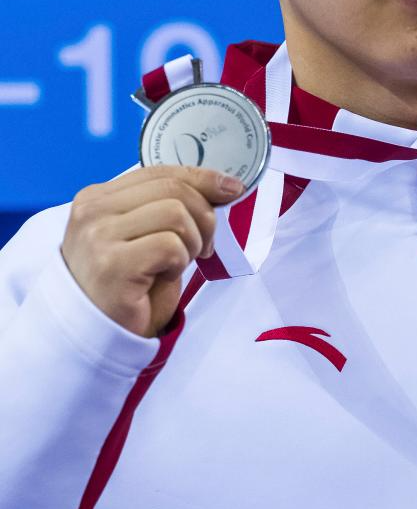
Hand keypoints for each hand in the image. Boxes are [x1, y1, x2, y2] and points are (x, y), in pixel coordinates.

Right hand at [61, 166, 243, 338]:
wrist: (97, 336)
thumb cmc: (127, 286)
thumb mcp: (147, 234)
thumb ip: (169, 205)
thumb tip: (223, 184)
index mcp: (98, 198)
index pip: (160, 172)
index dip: (202, 178)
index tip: (231, 188)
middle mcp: (92, 212)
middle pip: (173, 189)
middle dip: (204, 216)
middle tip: (204, 246)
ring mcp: (98, 237)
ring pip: (176, 214)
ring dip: (192, 242)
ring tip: (178, 264)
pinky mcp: (112, 265)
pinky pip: (171, 246)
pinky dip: (179, 263)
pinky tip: (163, 277)